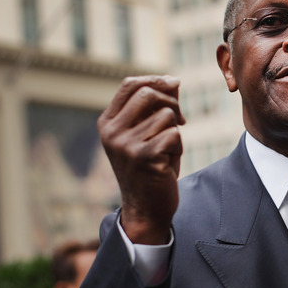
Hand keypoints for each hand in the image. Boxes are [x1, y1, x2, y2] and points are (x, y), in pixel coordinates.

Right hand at [98, 75, 185, 243]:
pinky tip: (168, 162)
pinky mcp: (145, 157)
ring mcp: (126, 144)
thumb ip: (153, 108)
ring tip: (167, 150)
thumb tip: (174, 80)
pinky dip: (178, 147)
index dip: (155, 79)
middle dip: (171, 102)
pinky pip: (174, 135)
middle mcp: (112, 132)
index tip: (174, 84)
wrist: (146, 208)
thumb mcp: (144, 134)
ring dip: (175, 131)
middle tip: (180, 119)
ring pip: (166, 115)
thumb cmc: (149, 167)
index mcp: (107, 123)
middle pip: (149, 94)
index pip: (130, 84)